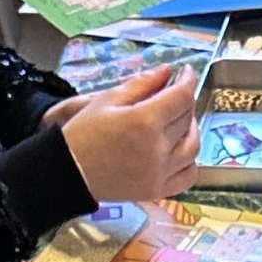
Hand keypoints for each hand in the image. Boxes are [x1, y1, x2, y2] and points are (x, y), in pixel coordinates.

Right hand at [60, 65, 199, 204]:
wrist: (68, 172)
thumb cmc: (83, 133)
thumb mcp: (107, 100)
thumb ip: (141, 84)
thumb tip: (167, 72)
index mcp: (143, 121)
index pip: (181, 97)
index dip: (188, 80)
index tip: (186, 73)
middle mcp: (156, 148)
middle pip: (187, 119)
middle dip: (184, 102)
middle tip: (174, 95)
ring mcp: (159, 172)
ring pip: (193, 147)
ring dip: (191, 130)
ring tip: (179, 122)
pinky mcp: (157, 190)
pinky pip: (188, 176)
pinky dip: (190, 161)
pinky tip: (179, 151)